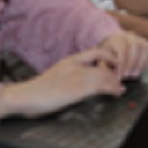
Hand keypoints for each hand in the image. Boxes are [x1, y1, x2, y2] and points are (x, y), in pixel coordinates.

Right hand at [0, 46, 127, 119]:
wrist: (25, 96)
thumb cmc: (37, 91)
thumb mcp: (55, 76)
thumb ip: (69, 76)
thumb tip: (80, 83)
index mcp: (69, 60)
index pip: (95, 51)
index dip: (109, 56)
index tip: (116, 64)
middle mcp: (75, 65)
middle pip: (104, 63)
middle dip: (116, 71)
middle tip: (122, 79)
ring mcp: (77, 76)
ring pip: (105, 74)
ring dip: (117, 82)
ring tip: (121, 89)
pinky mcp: (77, 89)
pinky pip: (101, 86)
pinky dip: (113, 89)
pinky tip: (117, 93)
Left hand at [96, 32, 147, 77]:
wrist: (115, 42)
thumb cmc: (108, 53)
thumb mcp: (102, 59)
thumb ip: (104, 67)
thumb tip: (112, 77)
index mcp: (117, 38)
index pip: (122, 48)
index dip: (121, 64)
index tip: (119, 76)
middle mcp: (130, 36)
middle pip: (136, 46)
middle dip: (132, 63)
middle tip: (128, 75)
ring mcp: (140, 39)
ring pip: (146, 48)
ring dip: (141, 63)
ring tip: (135, 74)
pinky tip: (144, 68)